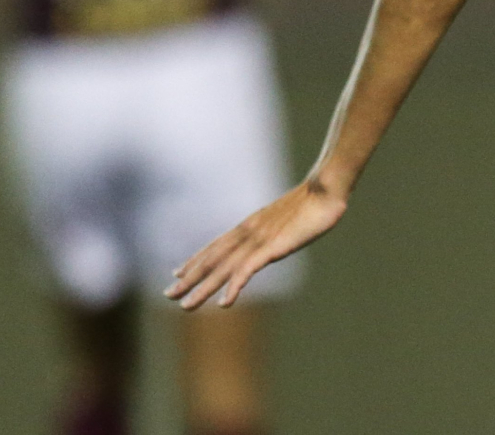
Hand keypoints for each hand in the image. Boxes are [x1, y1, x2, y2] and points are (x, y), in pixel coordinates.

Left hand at [167, 179, 346, 309]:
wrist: (326, 189)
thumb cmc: (313, 202)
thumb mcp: (285, 218)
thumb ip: (272, 229)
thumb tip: (269, 237)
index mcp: (250, 225)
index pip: (216, 245)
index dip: (196, 259)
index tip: (177, 272)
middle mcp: (248, 232)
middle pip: (213, 258)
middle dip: (190, 278)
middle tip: (168, 294)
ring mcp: (259, 239)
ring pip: (224, 268)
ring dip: (203, 288)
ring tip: (186, 306)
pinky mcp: (273, 247)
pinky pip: (248, 270)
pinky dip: (234, 286)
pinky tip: (225, 303)